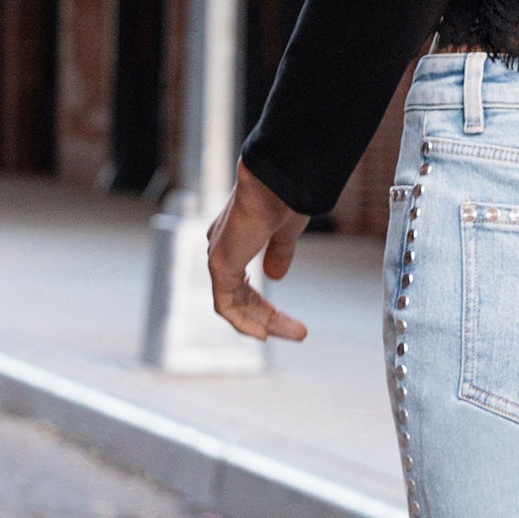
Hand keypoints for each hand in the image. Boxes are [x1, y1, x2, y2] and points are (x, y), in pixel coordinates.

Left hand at [206, 164, 310, 340]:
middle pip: (242, 297)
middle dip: (269, 317)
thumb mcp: (286, 232)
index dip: (265, 306)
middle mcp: (223, 248)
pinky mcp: (220, 265)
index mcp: (236, 239)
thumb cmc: (282, 197)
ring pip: (236, 304)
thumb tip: (274, 277)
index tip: (290, 322)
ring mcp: (219, 257)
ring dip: (264, 322)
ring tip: (298, 334)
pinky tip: (264, 334)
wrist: (277, 183)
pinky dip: (243, 323)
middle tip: (299, 332)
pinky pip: (226, 305)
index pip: (245, 284)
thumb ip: (279, 253)